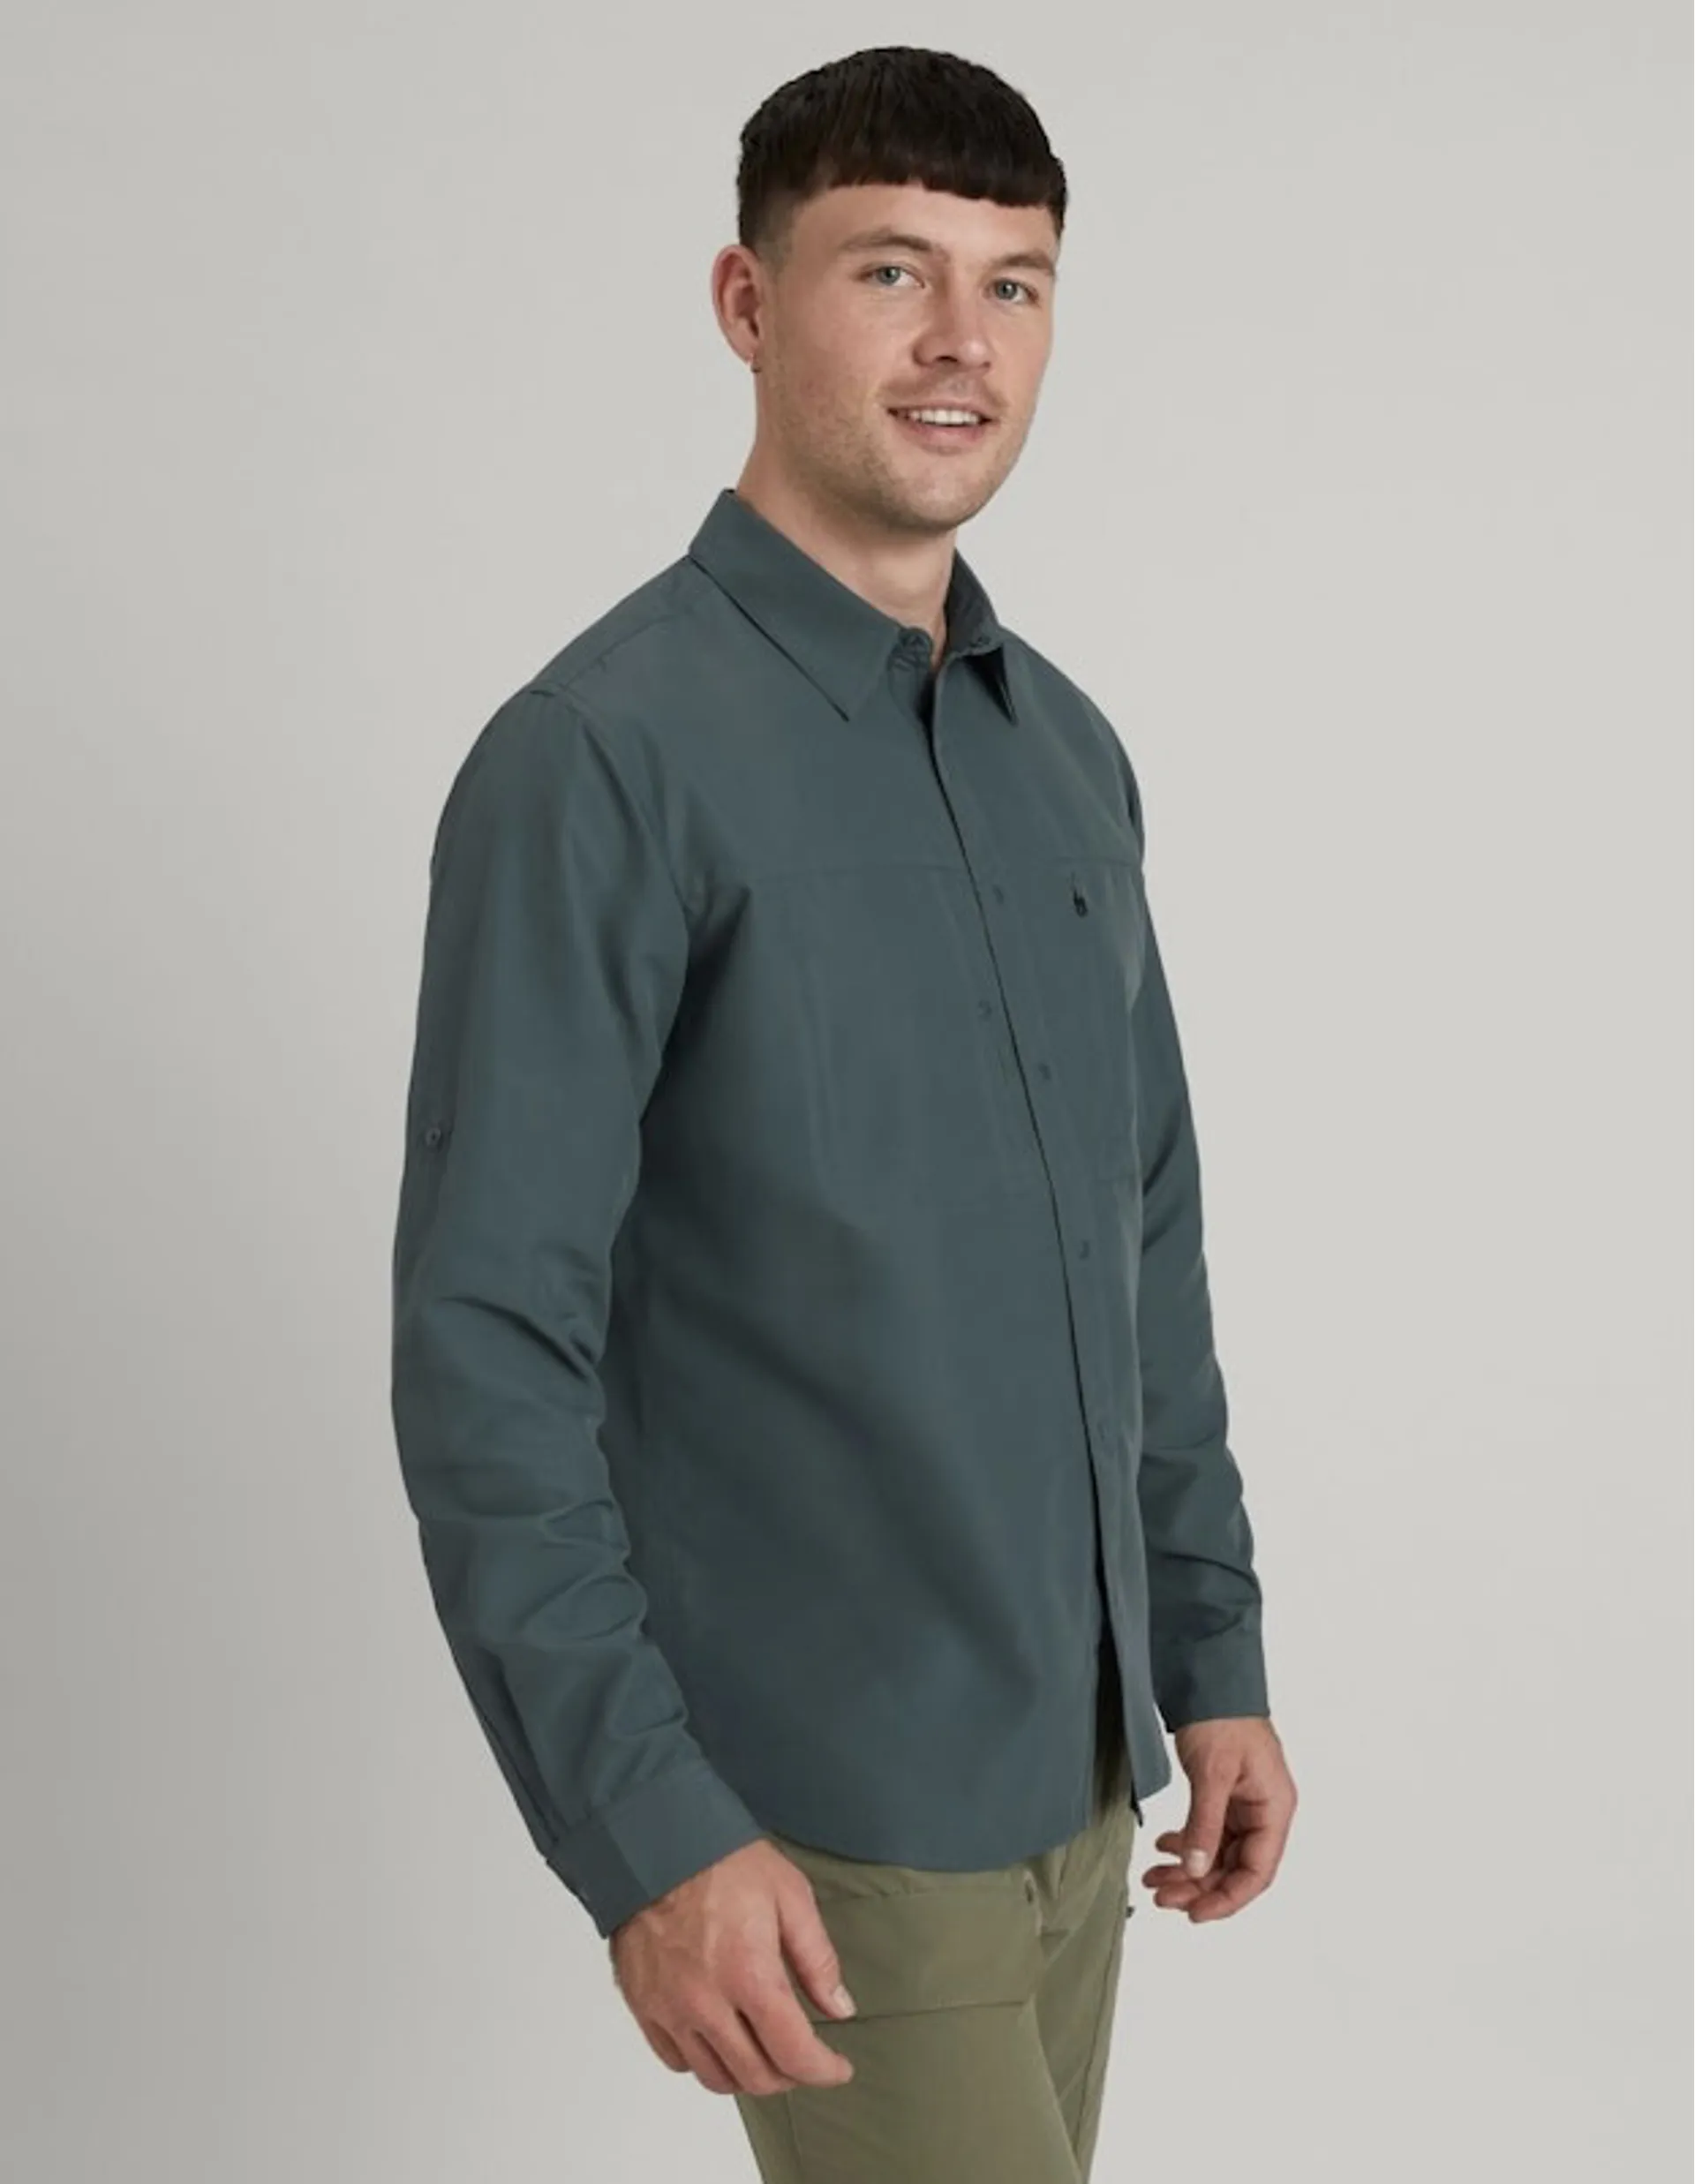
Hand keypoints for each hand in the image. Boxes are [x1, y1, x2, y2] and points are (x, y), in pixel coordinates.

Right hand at [608, 1838, 859, 2094]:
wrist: (656, 1843)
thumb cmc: (723, 1861)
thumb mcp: (790, 1895)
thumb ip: (817, 1958)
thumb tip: (840, 2008)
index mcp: (749, 1974)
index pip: (793, 2052)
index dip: (823, 2070)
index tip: (838, 2068)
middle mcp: (706, 2002)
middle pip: (755, 2076)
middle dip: (790, 2076)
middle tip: (804, 2058)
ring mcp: (670, 2008)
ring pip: (714, 2077)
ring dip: (748, 2076)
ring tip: (766, 2053)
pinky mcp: (643, 2006)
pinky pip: (676, 2060)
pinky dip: (704, 2062)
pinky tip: (721, 2039)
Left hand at [1140, 1715, 1295, 1922]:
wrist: (1208, 1678)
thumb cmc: (1223, 1717)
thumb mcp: (1213, 1773)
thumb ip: (1205, 1824)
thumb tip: (1196, 1871)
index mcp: (1274, 1809)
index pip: (1257, 1871)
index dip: (1227, 1898)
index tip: (1194, 1913)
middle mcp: (1263, 1811)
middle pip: (1235, 1867)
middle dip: (1198, 1886)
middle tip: (1161, 1895)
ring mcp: (1243, 1804)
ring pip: (1218, 1853)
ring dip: (1187, 1869)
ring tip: (1153, 1878)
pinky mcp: (1223, 1795)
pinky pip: (1207, 1833)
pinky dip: (1185, 1844)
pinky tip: (1163, 1848)